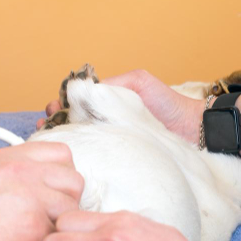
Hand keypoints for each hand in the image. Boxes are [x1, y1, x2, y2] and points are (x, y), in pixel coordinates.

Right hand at [0, 141, 82, 240]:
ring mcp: (30, 198)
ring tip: (32, 237)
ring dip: (58, 225)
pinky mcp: (32, 228)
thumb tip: (27, 182)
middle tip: (45, 219)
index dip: (60, 176)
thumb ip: (5, 172)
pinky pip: (57, 236)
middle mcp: (22, 172)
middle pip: (74, 180)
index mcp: (7, 157)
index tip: (50, 192)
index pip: (60, 154)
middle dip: (66, 201)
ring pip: (71, 210)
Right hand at [36, 69, 202, 142]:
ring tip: (49, 137)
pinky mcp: (116, 159)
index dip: (59, 105)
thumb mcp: (138, 82)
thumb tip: (83, 91)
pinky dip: (77, 154)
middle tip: (45, 125)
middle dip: (53, 122)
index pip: (74, 104)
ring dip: (60, 138)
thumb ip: (112, 83)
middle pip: (69, 123)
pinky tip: (66, 155)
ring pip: (77, 139)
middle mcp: (103, 123)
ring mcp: (109, 142)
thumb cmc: (168, 104)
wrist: (194, 131)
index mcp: (105, 104)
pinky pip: (93, 155)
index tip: (52, 109)